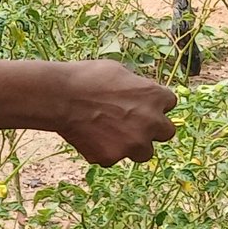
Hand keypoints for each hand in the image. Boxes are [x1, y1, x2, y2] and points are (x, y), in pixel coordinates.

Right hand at [55, 60, 176, 165]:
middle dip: (151, 128)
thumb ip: (134, 84)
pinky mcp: (112, 157)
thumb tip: (135, 90)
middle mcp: (151, 122)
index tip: (139, 103)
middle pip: (166, 132)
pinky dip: (102, 150)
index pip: (169, 102)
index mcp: (155, 96)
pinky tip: (87, 137)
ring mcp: (133, 143)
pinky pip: (111, 158)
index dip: (153, 103)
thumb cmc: (85, 77)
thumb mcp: (116, 70)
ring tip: (108, 134)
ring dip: (131, 145)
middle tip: (131, 123)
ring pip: (143, 152)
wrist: (59, 97)